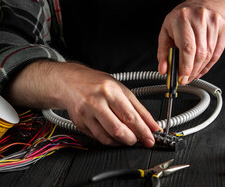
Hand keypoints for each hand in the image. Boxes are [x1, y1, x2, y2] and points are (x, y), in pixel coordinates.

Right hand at [6, 61, 160, 147]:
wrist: (71, 82)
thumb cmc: (98, 84)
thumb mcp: (122, 90)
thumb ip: (139, 109)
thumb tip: (153, 125)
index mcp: (110, 91)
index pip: (130, 115)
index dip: (143, 130)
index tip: (151, 139)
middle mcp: (97, 102)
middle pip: (118, 129)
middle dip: (133, 139)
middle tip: (140, 139)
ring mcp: (86, 114)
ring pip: (108, 137)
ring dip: (122, 141)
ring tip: (129, 137)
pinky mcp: (80, 124)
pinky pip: (99, 138)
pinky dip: (111, 141)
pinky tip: (116, 136)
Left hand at [158, 3, 224, 84]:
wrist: (203, 4)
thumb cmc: (181, 19)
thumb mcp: (166, 32)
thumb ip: (163, 52)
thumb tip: (164, 69)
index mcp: (182, 18)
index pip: (187, 47)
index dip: (185, 66)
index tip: (181, 77)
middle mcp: (199, 18)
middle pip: (199, 53)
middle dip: (192, 70)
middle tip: (185, 78)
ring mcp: (214, 22)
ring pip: (209, 55)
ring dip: (199, 69)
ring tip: (191, 73)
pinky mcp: (224, 29)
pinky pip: (217, 54)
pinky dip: (208, 65)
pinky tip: (201, 69)